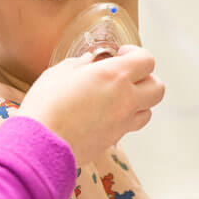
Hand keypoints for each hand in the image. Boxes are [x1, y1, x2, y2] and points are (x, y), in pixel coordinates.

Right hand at [17, 45, 164, 164]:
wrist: (41, 145)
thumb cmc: (46, 105)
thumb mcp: (59, 73)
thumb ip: (80, 64)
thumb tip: (89, 62)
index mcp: (113, 76)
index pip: (146, 60)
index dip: (136, 54)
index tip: (120, 54)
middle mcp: (125, 99)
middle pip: (158, 88)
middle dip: (146, 78)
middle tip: (125, 76)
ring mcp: (122, 124)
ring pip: (148, 111)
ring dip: (138, 101)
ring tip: (116, 97)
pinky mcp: (113, 141)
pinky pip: (129, 127)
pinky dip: (122, 119)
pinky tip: (102, 115)